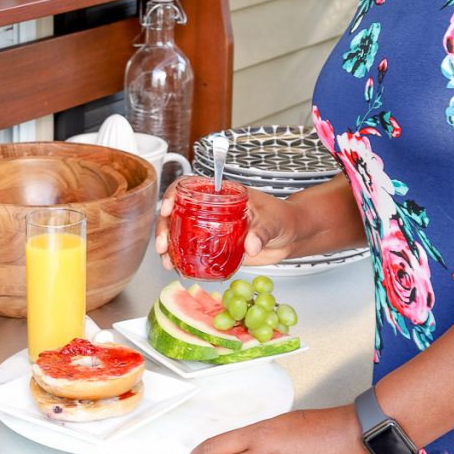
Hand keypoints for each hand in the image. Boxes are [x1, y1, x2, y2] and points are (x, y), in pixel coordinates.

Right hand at [154, 183, 299, 269]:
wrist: (290, 237)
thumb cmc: (284, 218)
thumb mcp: (274, 221)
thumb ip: (262, 232)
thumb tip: (251, 245)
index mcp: (224, 194)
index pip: (192, 186)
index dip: (174, 193)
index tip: (167, 207)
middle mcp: (213, 209)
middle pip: (179, 210)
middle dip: (165, 226)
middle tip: (163, 245)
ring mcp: (212, 228)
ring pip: (181, 231)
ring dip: (169, 245)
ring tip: (166, 261)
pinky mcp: (216, 247)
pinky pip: (193, 250)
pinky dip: (181, 258)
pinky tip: (176, 267)